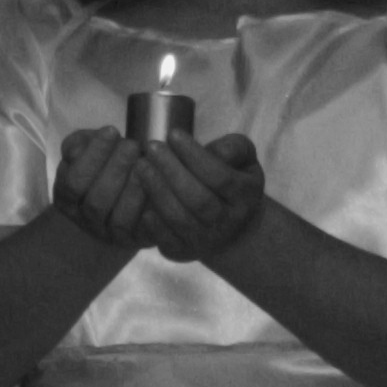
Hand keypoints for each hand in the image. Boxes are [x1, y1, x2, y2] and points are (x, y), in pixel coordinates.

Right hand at [49, 128, 164, 254]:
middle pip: (96, 203)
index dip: (92, 157)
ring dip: (133, 189)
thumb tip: (76, 150)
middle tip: (132, 144)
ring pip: (118, 220)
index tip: (111, 130)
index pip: (73, 183)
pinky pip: (142, 230)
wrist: (129, 187)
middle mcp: (86, 221)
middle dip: (115, 170)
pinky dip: (149, 207)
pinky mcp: (137, 240)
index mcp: (67, 200)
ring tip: (145, 162)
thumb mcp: (87, 149)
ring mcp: (111, 234)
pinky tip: (157, 183)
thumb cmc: (104, 164)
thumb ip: (78, 145)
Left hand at [130, 134, 266, 264]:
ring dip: (158, 191)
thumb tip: (216, 150)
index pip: (221, 177)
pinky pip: (166, 239)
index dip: (196, 156)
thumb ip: (235, 148)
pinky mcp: (184, 252)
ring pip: (180, 218)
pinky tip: (140, 197)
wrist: (232, 229)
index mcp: (245, 197)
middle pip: (199, 200)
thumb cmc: (231, 184)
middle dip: (173, 171)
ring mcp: (206, 241)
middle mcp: (228, 223)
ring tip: (141, 166)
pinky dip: (153, 221)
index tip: (173, 134)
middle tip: (152, 147)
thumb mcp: (244, 161)